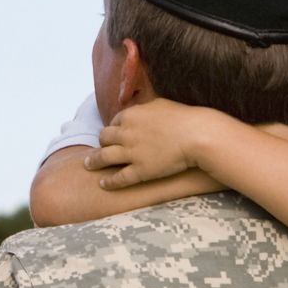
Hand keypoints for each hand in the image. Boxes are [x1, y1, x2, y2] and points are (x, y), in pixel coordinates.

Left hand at [87, 99, 212, 189]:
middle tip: (101, 148)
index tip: (114, 134)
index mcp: (131, 115)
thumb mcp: (161, 104)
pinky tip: (103, 184)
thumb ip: (146, 108)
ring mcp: (131, 153)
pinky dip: (109, 182)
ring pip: (104, 157)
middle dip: (102, 142)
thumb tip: (142, 108)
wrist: (198, 135)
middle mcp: (126, 133)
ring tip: (89, 165)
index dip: (113, 129)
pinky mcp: (140, 171)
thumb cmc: (184, 118)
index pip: (114, 122)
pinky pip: (119, 178)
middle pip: (104, 138)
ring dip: (94, 161)